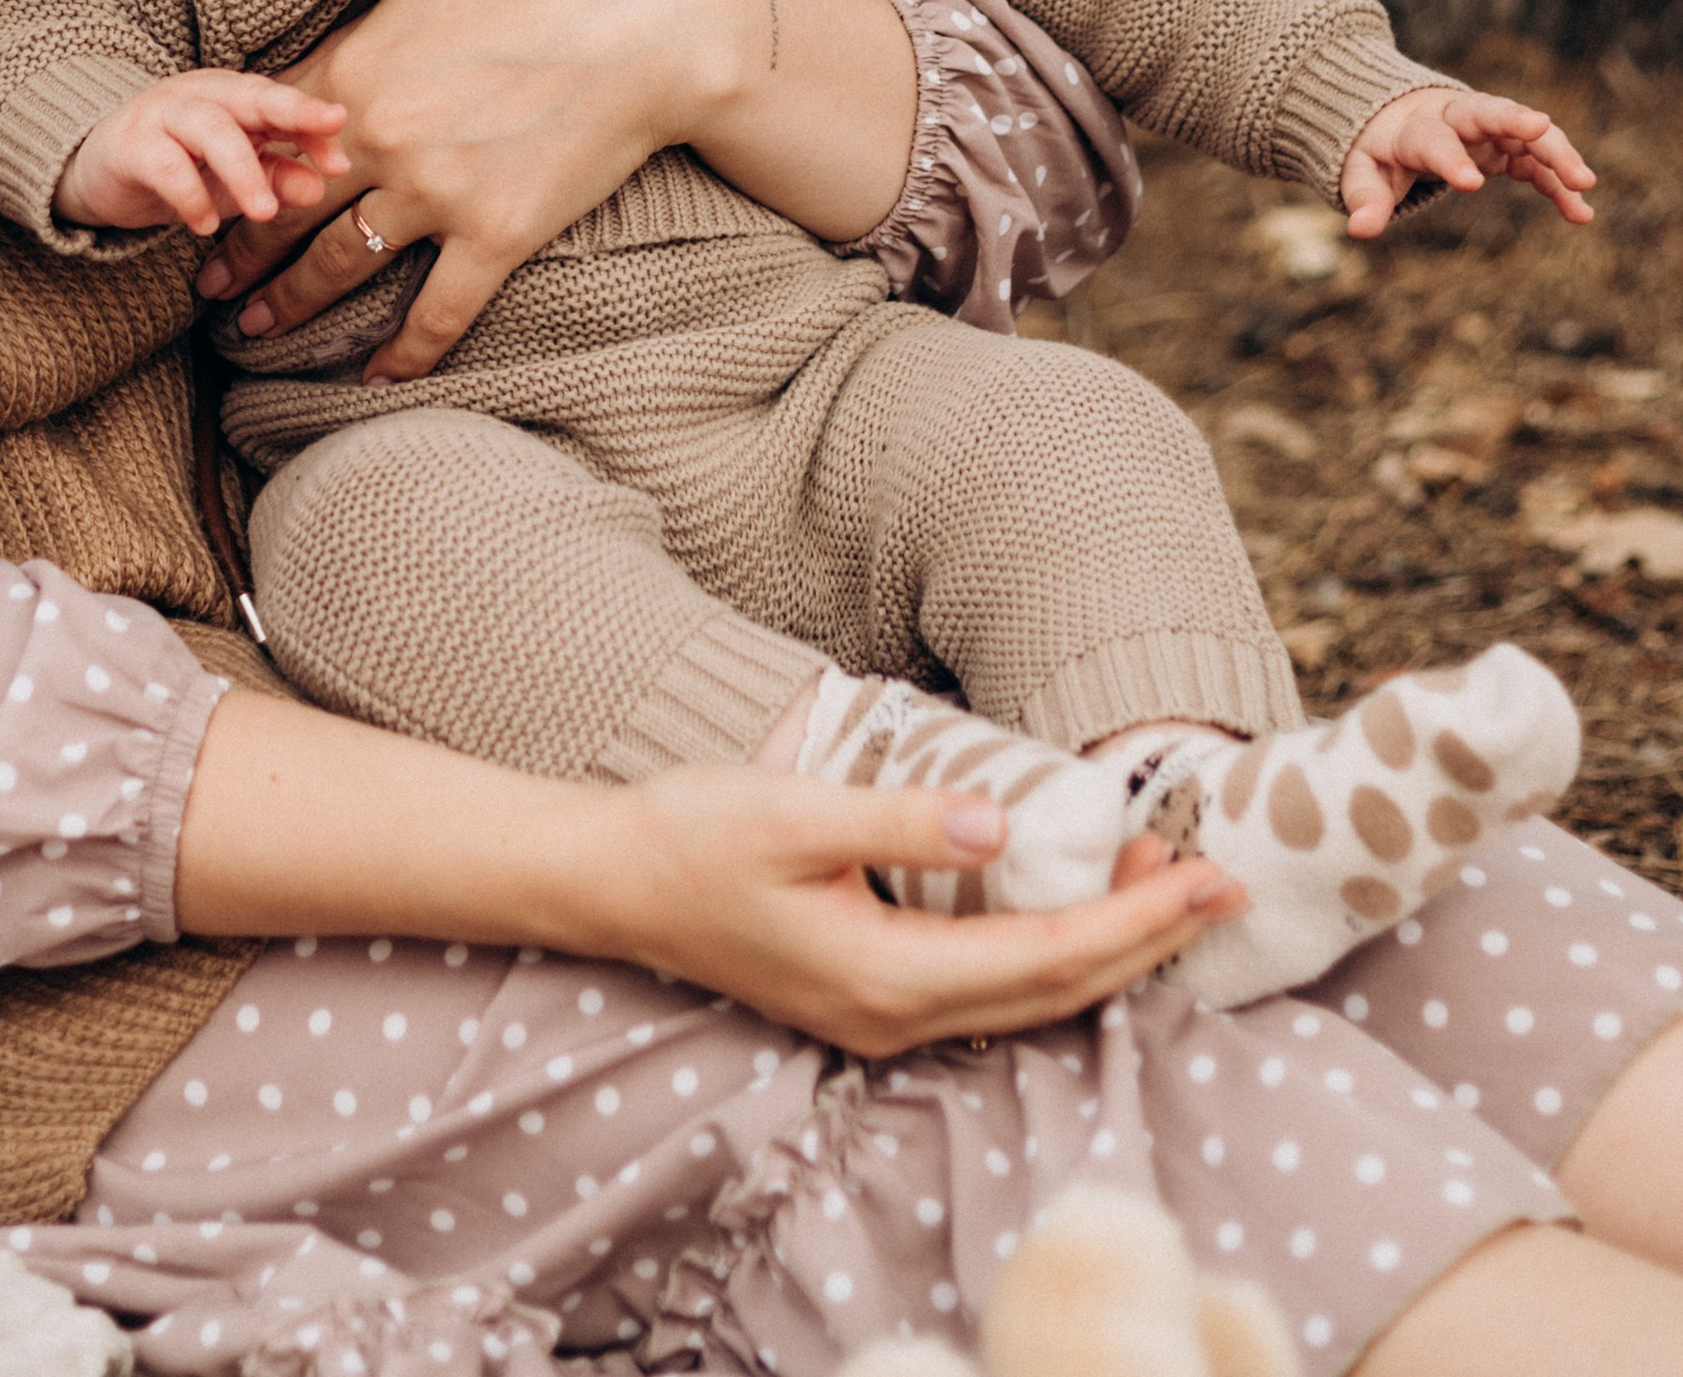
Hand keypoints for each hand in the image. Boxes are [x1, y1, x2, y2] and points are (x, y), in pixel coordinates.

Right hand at [55, 71, 349, 235]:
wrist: (95, 166)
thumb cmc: (177, 164)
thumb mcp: (232, 175)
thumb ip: (275, 176)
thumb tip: (321, 188)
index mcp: (233, 95)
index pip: (281, 101)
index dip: (314, 125)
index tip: (343, 158)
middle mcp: (201, 95)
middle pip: (252, 97)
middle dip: (293, 120)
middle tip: (327, 162)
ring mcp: (162, 115)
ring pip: (210, 128)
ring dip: (243, 170)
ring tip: (265, 212)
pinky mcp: (129, 146)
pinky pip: (164, 165)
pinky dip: (189, 195)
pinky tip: (206, 224)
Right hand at [174, 685, 1242, 1056]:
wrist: (608, 877)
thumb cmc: (692, 835)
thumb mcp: (796, 812)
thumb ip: (903, 820)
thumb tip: (1007, 825)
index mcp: (889, 978)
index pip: (1050, 960)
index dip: (1138, 922)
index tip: (1207, 877)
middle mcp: (895, 1016)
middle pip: (1055, 992)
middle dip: (1145, 942)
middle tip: (1221, 884)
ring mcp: (879, 1016)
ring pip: (1026, 997)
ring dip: (1103, 950)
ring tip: (1166, 893)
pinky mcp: (865, 995)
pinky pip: (988, 986)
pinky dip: (1050, 953)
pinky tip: (1072, 909)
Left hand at [189, 0, 759, 379]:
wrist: (635, 25)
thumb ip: (359, 43)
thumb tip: (311, 80)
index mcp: (356, 73)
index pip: (264, 139)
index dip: (228, 175)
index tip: (204, 200)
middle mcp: (382, 140)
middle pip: (285, 211)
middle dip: (238, 253)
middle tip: (207, 288)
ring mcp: (438, 193)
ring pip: (339, 266)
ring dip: (291, 303)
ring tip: (258, 330)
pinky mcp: (497, 234)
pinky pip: (437, 313)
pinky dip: (402, 354)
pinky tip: (375, 378)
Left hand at [1339, 80, 1596, 240]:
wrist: (1392, 116)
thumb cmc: (1376, 148)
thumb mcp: (1360, 171)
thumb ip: (1364, 198)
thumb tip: (1359, 231)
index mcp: (1413, 126)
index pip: (1431, 139)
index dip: (1449, 159)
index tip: (1470, 184)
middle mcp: (1453, 119)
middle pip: (1486, 111)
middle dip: (1514, 119)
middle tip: (1542, 128)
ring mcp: (1484, 129)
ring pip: (1523, 132)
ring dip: (1554, 152)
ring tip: (1584, 184)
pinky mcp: (1504, 146)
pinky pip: (1536, 162)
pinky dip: (1557, 184)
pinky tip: (1580, 214)